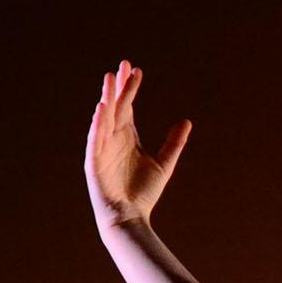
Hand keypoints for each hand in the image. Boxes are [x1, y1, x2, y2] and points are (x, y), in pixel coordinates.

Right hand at [84, 60, 192, 226]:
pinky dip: (98, 124)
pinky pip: (96, 140)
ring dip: (107, 98)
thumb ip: (174, 143)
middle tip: (123, 65)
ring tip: (110, 79)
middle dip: (118, 87)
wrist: (129, 216)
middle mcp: (113, 139)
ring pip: (104, 118)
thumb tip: (186, 121)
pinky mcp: (95, 162)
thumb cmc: (143, 193)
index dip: (130, 88)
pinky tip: (102, 108)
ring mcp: (103, 149)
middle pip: (116, 107)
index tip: (135, 70)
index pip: (127, 107)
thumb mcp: (164, 163)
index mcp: (127, 137)